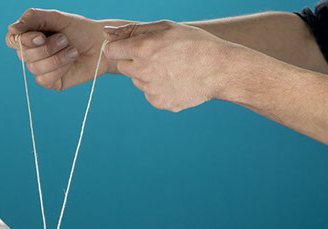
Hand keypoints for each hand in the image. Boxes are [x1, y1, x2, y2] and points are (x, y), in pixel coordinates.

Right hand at [6, 9, 125, 89]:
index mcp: (30, 36)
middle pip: (24, 55)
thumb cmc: (79, 29)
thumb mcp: (56, 17)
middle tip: (65, 39)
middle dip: (47, 47)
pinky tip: (71, 62)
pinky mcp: (51, 82)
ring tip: (72, 50)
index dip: (24, 40)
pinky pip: (44, 80)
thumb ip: (33, 18)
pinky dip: (59, 69)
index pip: (12, 40)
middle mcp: (33, 53)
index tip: (41, 35)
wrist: (101, 45)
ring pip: (35, 68)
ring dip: (56, 58)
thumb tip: (11, 29)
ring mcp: (41, 69)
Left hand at [105, 21, 233, 111]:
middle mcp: (144, 72)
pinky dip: (158, 88)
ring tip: (171, 68)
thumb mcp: (166, 27)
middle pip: (123, 67)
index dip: (119, 47)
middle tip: (157, 56)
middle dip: (134, 61)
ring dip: (147, 75)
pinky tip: (175, 80)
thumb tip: (108, 33)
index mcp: (144, 49)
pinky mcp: (159, 103)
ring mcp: (151, 90)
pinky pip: (150, 94)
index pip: (112, 50)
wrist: (219, 70)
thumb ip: (134, 30)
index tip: (128, 47)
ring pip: (137, 81)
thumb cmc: (194, 43)